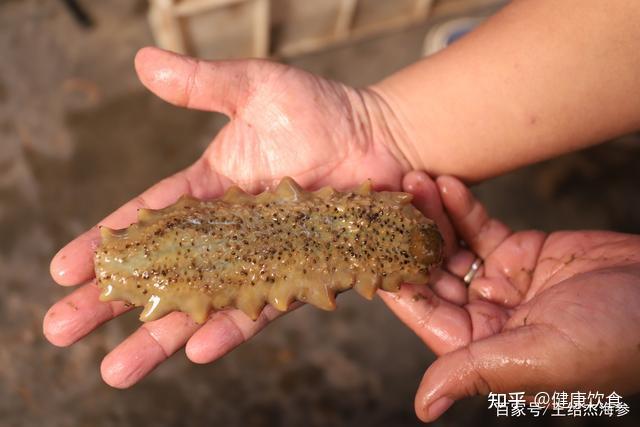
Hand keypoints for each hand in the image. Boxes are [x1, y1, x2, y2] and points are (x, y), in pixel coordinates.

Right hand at [43, 47, 409, 386]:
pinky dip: (231, 326)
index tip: (64, 269)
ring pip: (201, 302)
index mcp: (209, 191)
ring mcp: (261, 257)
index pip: (146, 221)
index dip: (105, 243)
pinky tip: (197, 348)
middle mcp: (228, 233)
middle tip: (61, 329)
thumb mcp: (255, 87)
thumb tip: (142, 62)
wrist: (383, 140)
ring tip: (115, 369)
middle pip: (160, 273)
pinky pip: (261, 305)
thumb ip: (202, 85)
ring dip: (159, 335)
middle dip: (110, 302)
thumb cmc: (322, 111)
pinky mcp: (299, 274)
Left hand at [380, 171, 639, 421]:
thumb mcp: (541, 358)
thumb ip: (476, 371)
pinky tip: (442, 182)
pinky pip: (480, 227)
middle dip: (407, 236)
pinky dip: (461, 206)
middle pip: (430, 272)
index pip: (421, 311)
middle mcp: (482, 315)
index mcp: (478, 347)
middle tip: (386, 199)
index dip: (392, 278)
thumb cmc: (615, 339)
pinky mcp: (520, 252)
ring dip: (430, 215)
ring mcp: (499, 281)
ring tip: (411, 179)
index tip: (364, 245)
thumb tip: (423, 408)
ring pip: (450, 246)